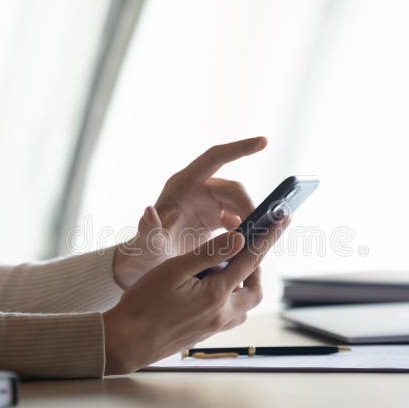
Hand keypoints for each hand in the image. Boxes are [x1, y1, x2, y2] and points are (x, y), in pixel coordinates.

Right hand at [103, 217, 289, 374]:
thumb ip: (209, 254)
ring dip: (242, 283)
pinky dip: (229, 296)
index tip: (283, 219)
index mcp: (216, 295)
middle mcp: (222, 314)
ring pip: (244, 303)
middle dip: (255, 265)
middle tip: (246, 246)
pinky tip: (210, 287)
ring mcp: (215, 327)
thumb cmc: (142, 305)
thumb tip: (240, 238)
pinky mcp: (206, 333)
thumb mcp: (173, 270)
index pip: (251, 260)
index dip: (268, 237)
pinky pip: (230, 313)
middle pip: (254, 288)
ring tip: (225, 265)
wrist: (125, 343)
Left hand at [112, 137, 266, 287]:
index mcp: (182, 184)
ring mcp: (207, 203)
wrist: (147, 266)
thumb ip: (148, 230)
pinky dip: (245, 233)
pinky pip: (238, 220)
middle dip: (248, 207)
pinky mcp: (214, 219)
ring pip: (239, 205)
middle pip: (233, 189)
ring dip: (249, 222)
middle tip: (257, 232)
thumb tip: (148, 211)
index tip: (264, 142)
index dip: (239, 148)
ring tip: (255, 244)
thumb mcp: (146, 244)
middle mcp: (197, 188)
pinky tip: (248, 250)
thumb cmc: (144, 252)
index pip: (215, 157)